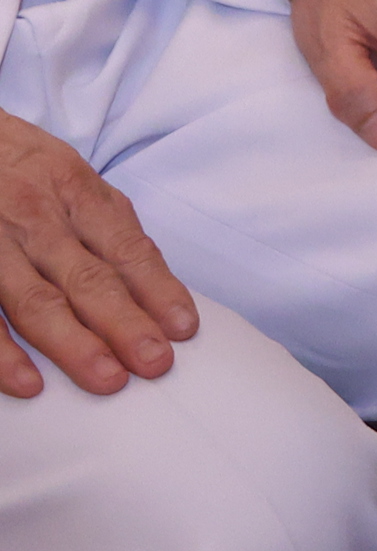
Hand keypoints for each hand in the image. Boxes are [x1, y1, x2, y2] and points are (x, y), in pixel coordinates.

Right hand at [0, 110, 195, 398]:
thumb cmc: (21, 167)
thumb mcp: (71, 177)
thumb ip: (106, 225)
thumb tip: (153, 284)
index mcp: (76, 192)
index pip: (126, 248)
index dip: (157, 290)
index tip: (184, 329)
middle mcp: (37, 218)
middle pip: (87, 277)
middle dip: (124, 323)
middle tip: (155, 363)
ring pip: (36, 300)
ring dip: (73, 344)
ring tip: (107, 379)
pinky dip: (2, 353)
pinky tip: (27, 383)